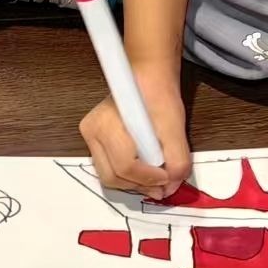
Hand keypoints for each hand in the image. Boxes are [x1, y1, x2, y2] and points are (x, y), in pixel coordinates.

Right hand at [78, 66, 190, 199]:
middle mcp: (91, 132)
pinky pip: (110, 169)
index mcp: (105, 123)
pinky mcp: (95, 144)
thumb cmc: (158, 96)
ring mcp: (90, 139)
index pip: (124, 165)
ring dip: (135, 181)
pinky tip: (145, 167)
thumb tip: (172, 186)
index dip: (148, 177)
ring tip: (156, 174)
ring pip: (110, 176)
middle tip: (163, 183)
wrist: (148, 81)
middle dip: (140, 184)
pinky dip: (129, 175)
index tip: (167, 177)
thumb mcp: (175, 127)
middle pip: (112, 176)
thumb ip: (177, 160)